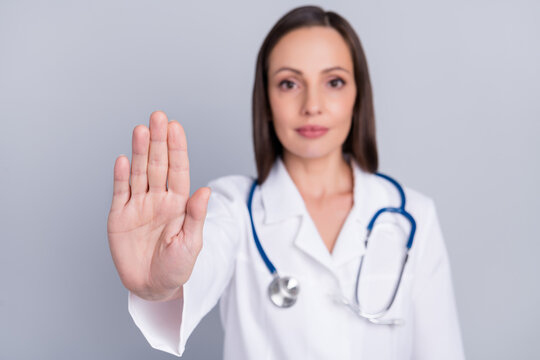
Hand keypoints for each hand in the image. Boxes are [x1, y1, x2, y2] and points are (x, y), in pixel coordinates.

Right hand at [107, 111, 209, 301]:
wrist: (152, 286)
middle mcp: (159, 198)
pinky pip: (121, 192)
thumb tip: (206, 190)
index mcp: (178, 203)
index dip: (177, 149)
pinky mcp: (119, 215)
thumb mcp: (191, 243)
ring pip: (140, 173)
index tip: (176, 127)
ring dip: (140, 152)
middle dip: (159, 141)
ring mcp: (138, 205)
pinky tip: (124, 159)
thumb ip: (196, 216)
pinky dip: (121, 176)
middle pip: (158, 165)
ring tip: (141, 130)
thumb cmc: (177, 266)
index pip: (178, 170)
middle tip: (158, 117)